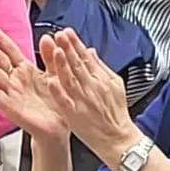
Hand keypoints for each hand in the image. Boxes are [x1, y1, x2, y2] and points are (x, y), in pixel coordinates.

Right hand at [0, 24, 68, 142]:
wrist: (59, 128)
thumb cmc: (56, 102)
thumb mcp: (57, 76)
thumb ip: (53, 58)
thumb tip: (49, 37)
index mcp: (27, 71)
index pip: (10, 51)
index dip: (0, 39)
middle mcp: (16, 80)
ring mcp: (12, 93)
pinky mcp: (11, 107)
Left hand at [36, 30, 139, 161]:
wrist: (118, 138)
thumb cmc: (115, 113)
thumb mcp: (115, 86)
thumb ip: (101, 67)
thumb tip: (91, 51)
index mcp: (101, 79)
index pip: (86, 57)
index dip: (75, 44)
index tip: (66, 32)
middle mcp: (91, 87)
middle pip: (77, 65)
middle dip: (68, 49)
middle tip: (59, 35)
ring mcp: (82, 100)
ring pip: (70, 79)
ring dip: (63, 65)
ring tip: (56, 51)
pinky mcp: (74, 113)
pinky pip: (65, 101)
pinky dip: (58, 92)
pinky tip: (50, 82)